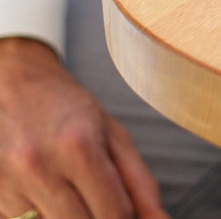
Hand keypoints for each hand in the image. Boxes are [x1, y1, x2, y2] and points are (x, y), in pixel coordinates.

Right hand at [0, 38, 167, 218]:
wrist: (14, 84)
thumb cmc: (68, 108)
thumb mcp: (113, 134)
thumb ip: (139, 182)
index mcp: (80, 147)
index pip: (114, 214)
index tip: (131, 214)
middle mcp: (40, 167)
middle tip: (107, 206)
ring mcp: (10, 184)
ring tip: (78, 196)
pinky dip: (44, 217)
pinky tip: (51, 195)